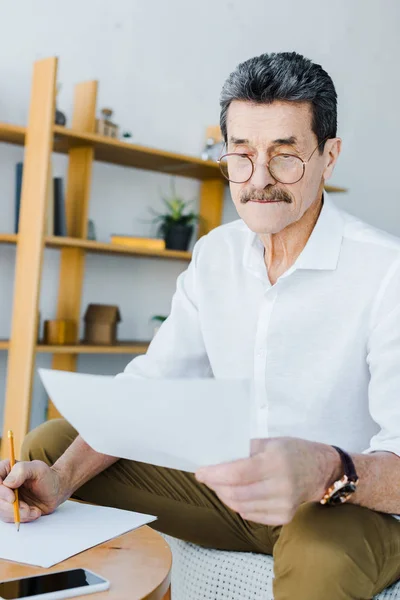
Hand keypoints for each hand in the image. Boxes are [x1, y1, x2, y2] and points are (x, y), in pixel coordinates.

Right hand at [0, 459, 66, 522]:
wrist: (56, 490)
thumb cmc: (48, 477)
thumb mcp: (38, 469)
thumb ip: (22, 470)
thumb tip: (8, 483)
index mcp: (5, 469)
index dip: (1, 492)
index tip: (13, 498)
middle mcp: (3, 484)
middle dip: (11, 508)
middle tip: (27, 508)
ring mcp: (5, 497)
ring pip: (1, 511)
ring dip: (18, 514)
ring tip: (34, 510)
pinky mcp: (9, 509)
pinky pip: (8, 518)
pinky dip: (22, 518)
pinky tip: (34, 512)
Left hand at [195, 437, 340, 525]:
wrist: (322, 471)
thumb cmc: (293, 451)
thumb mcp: (271, 442)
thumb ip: (246, 450)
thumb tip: (218, 457)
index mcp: (275, 462)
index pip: (237, 474)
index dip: (215, 475)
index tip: (200, 472)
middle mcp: (281, 486)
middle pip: (236, 493)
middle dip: (216, 486)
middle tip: (208, 477)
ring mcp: (284, 505)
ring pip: (241, 507)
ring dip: (225, 496)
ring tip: (220, 485)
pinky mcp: (284, 517)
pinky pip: (252, 515)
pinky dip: (239, 506)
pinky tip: (236, 495)